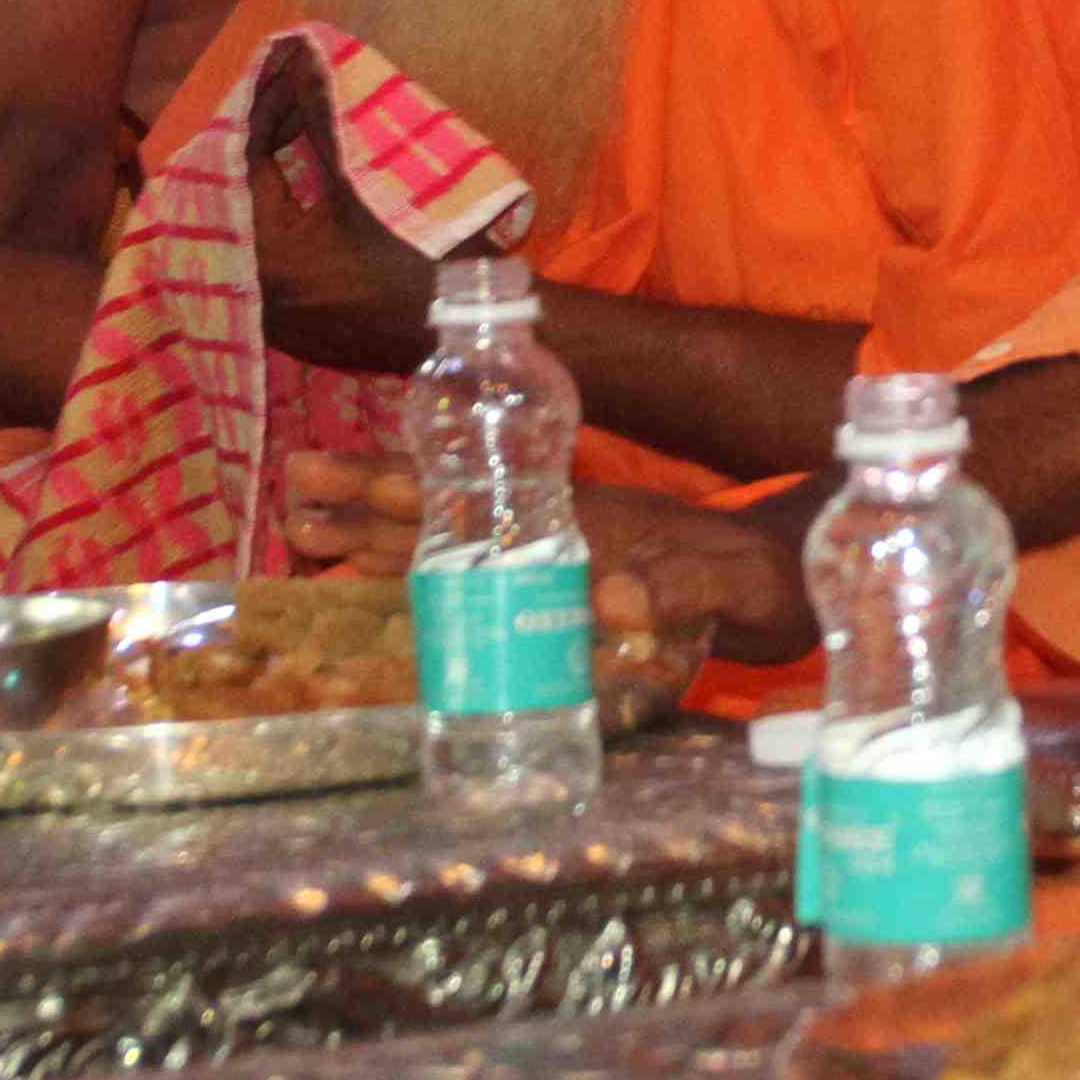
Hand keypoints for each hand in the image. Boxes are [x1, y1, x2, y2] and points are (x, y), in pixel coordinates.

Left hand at [244, 38, 433, 369]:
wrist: (469, 331)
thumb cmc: (423, 256)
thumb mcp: (370, 182)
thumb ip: (324, 119)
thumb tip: (300, 60)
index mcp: (267, 254)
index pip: (246, 164)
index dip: (268, 112)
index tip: (290, 75)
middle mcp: (257, 293)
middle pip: (244, 202)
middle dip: (266, 148)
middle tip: (293, 105)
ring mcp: (278, 321)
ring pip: (257, 238)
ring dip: (274, 191)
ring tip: (297, 144)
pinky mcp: (300, 335)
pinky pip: (275, 271)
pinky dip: (284, 233)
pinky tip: (307, 205)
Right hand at [273, 461, 805, 704]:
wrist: (792, 586)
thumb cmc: (764, 582)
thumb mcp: (732, 588)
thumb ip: (685, 590)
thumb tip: (618, 602)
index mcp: (580, 517)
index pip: (468, 493)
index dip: (392, 486)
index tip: (319, 477)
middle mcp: (554, 527)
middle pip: (439, 507)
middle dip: (362, 501)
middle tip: (287, 495)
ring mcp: (555, 556)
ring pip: (447, 540)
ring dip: (378, 537)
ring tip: (304, 534)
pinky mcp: (566, 590)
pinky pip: (478, 580)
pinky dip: (423, 578)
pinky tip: (378, 588)